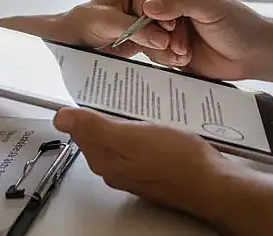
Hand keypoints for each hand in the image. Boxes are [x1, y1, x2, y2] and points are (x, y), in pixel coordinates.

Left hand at [52, 107, 236, 216]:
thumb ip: (94, 127)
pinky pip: (139, 145)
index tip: (94, 91)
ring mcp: (136, 172)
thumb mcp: (130, 136)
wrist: (212, 183)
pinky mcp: (155, 169)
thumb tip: (61, 118)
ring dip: (124, 121)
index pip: (81, 131)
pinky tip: (154, 122)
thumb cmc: (175, 159)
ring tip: (137, 104)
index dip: (84, 109)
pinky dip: (141, 131)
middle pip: (99, 136)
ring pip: (121, 140)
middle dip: (103, 115)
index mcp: (104, 160)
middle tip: (116, 94)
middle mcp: (116, 170)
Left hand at [59, 0, 194, 60]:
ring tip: (178, 52)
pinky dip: (170, 50)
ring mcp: (151, 16)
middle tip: (173, 29)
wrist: (72, 47)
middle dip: (177, 12)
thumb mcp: (105, 22)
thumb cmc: (82, 23)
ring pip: (174, 19)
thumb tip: (163, 39)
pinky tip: (173, 59)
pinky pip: (167, 40)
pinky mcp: (151, 36)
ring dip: (178, 35)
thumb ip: (135, 29)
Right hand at [131, 0, 272, 80]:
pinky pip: (154, 52)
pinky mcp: (171, 49)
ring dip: (162, 44)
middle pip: (143, 12)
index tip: (157, 15)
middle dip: (156, 27)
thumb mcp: (211, 6)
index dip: (148, 1)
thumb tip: (148, 6)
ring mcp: (171, 28)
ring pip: (147, 34)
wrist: (254, 55)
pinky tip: (185, 58)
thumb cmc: (240, 23)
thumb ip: (180, 1)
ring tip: (184, 50)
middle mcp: (173, 6)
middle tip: (172, 35)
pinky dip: (166, 57)